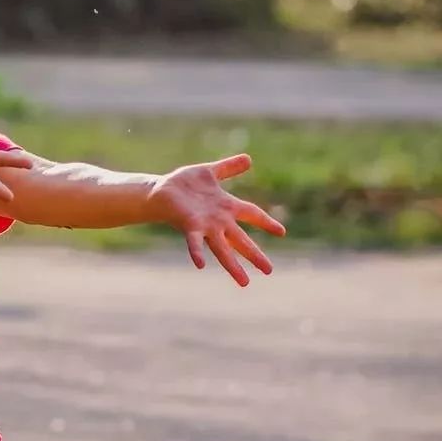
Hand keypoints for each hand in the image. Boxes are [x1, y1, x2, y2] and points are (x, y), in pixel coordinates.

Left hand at [146, 153, 285, 286]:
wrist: (160, 190)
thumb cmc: (184, 184)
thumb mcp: (210, 172)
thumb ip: (229, 167)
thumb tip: (248, 159)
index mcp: (226, 207)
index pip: (252, 213)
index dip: (266, 222)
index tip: (281, 232)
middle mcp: (218, 221)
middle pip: (241, 239)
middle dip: (254, 254)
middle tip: (269, 270)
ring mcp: (205, 226)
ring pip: (222, 248)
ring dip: (233, 265)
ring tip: (244, 282)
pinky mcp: (189, 226)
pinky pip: (194, 242)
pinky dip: (197, 252)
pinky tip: (200, 264)